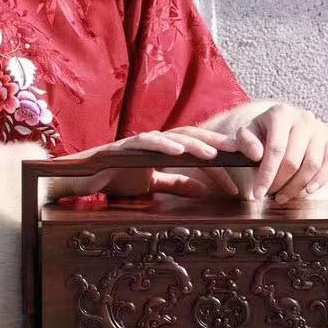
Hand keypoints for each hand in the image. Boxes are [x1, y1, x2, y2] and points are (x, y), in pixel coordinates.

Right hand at [46, 125, 261, 200]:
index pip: (200, 148)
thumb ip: (176, 184)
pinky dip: (163, 145)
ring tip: (217, 153)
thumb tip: (203, 190)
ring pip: (175, 137)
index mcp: (166, 150)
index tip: (246, 161)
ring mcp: (141, 142)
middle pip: (195, 137)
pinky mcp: (125, 147)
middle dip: (220, 143)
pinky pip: (147, 143)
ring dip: (197, 144)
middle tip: (245, 150)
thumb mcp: (153, 186)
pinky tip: (179, 151)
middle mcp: (157, 142)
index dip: (223, 153)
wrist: (81, 181)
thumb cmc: (114, 180)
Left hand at [235, 103, 327, 202]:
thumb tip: (256, 155)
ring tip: (283, 196)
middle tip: (270, 195)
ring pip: (312, 165)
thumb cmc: (264, 132)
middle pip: (293, 160)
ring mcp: (320, 128)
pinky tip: (307, 190)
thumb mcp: (248, 133)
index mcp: (280, 114)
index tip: (258, 193)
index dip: (266, 175)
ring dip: (297, 187)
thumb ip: (245, 142)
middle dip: (279, 183)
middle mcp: (303, 118)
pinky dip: (320, 180)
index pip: (275, 149)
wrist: (286, 124)